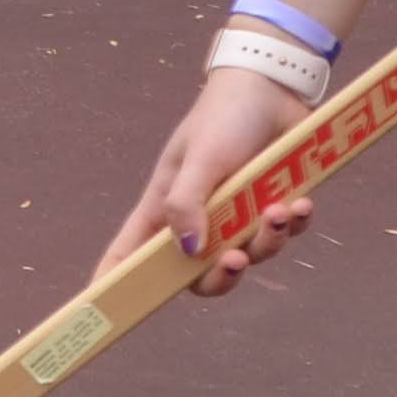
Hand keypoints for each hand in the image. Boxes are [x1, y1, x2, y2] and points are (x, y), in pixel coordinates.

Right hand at [95, 67, 324, 300]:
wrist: (273, 85)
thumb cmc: (223, 116)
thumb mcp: (199, 159)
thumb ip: (188, 204)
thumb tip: (190, 254)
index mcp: (167, 207)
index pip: (131, 253)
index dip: (115, 282)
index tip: (96, 311)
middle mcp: (200, 218)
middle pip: (200, 276)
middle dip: (222, 277)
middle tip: (236, 260)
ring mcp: (239, 213)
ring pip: (251, 255)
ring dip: (269, 240)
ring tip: (281, 210)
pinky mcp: (273, 203)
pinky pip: (285, 234)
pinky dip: (295, 224)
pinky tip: (300, 204)